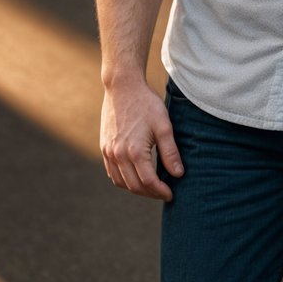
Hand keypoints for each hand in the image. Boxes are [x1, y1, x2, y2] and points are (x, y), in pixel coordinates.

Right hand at [100, 78, 183, 200]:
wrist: (122, 87)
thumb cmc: (146, 104)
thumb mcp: (164, 126)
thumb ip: (170, 152)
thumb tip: (178, 174)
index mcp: (134, 151)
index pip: (148, 181)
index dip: (161, 191)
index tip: (171, 194)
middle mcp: (118, 154)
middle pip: (134, 186)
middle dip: (150, 193)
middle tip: (164, 192)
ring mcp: (108, 151)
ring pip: (121, 182)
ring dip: (136, 189)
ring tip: (151, 187)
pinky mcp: (104, 147)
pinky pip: (112, 173)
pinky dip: (123, 180)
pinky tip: (135, 177)